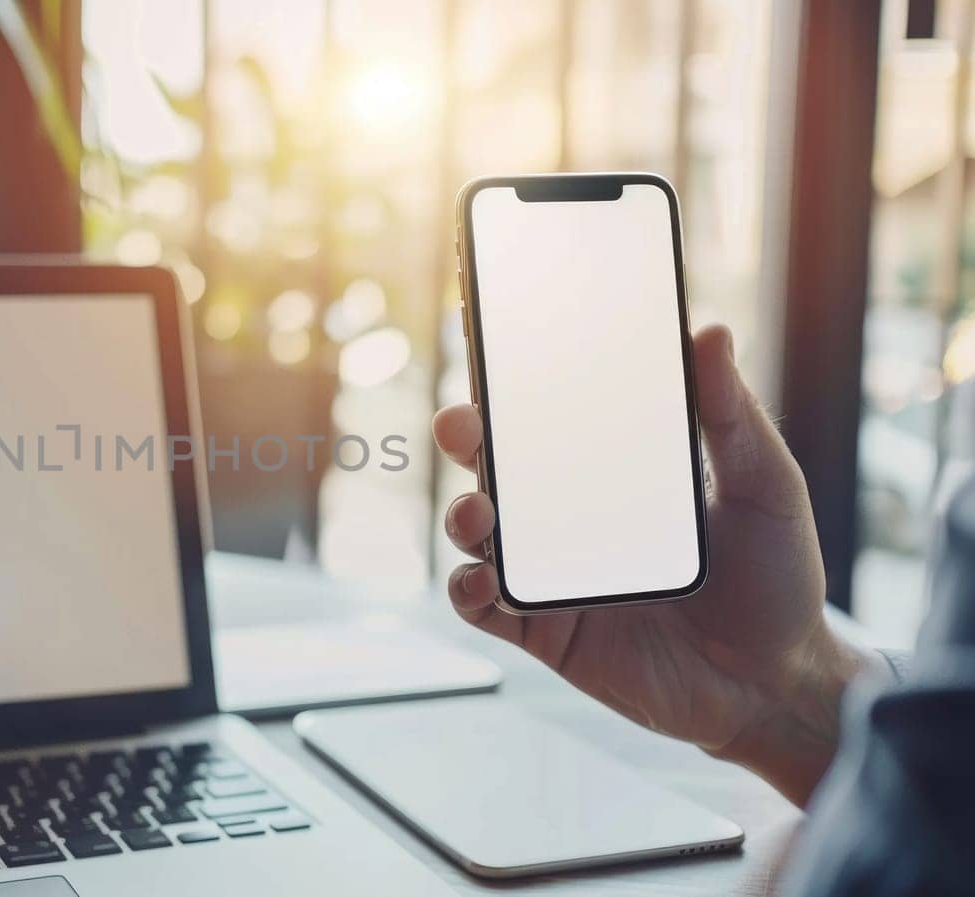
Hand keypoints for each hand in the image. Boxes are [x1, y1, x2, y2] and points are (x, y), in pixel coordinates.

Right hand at [433, 324, 881, 804]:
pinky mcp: (545, 630)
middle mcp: (572, 516)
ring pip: (481, 533)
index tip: (490, 343)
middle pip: (498, 465)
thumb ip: (733, 416)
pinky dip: (468, 590)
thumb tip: (709, 334)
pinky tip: (482, 580)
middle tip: (463, 423)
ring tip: (479, 512)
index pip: (551, 416)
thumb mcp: (766, 487)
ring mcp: (553, 573)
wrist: (777, 686)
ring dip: (464, 516)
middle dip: (467, 438)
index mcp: (616, 471)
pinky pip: (485, 606)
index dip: (512, 382)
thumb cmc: (777, 580)